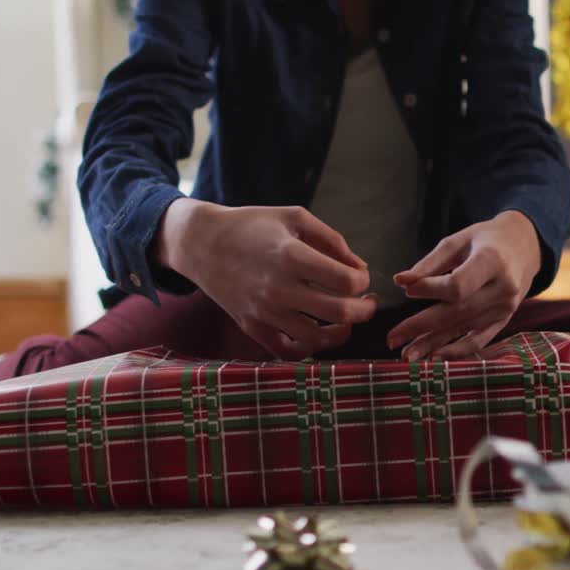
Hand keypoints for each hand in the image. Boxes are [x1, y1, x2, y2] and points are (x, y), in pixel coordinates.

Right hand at [155, 199, 376, 359]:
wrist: (201, 243)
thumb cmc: (252, 225)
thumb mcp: (294, 217)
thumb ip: (332, 240)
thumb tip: (360, 268)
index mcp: (291, 256)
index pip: (346, 281)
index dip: (362, 281)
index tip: (360, 276)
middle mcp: (278, 288)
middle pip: (339, 313)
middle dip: (364, 310)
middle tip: (368, 302)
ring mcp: (264, 312)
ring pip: (317, 338)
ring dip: (342, 331)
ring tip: (347, 320)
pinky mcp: (252, 327)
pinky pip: (288, 352)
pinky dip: (309, 348)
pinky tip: (318, 333)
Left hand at [387, 211, 540, 360]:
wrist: (524, 246)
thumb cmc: (485, 240)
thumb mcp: (459, 241)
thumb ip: (430, 263)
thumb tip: (401, 282)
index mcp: (492, 261)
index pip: (458, 285)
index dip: (430, 290)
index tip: (406, 289)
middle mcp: (503, 288)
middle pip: (457, 312)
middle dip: (421, 326)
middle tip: (392, 338)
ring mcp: (506, 307)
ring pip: (464, 329)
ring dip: (433, 344)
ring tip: (406, 355)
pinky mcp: (504, 320)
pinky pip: (480, 340)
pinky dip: (457, 352)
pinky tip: (434, 358)